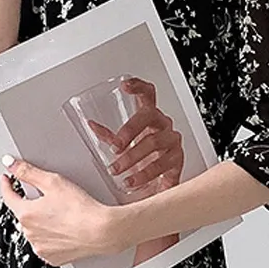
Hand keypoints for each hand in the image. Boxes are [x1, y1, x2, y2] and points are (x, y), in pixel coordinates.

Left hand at [0, 156, 116, 265]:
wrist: (101, 231)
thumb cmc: (80, 209)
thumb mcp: (53, 182)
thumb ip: (28, 172)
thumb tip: (10, 164)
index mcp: (26, 214)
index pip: (8, 197)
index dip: (7, 185)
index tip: (7, 180)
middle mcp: (29, 234)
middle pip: (24, 214)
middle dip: (32, 205)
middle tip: (51, 199)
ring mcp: (40, 247)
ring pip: (35, 230)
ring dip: (42, 222)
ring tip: (62, 215)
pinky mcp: (52, 257)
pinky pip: (46, 245)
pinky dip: (51, 237)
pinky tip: (64, 229)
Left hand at [92, 77, 184, 198]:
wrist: (162, 181)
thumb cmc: (144, 158)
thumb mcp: (124, 144)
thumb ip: (108, 135)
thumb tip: (91, 125)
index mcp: (150, 116)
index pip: (148, 94)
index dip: (138, 87)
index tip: (125, 86)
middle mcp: (163, 126)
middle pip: (149, 117)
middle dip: (129, 131)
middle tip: (115, 148)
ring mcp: (172, 142)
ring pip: (154, 142)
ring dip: (133, 157)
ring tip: (118, 170)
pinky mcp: (178, 161)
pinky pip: (162, 166)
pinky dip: (144, 175)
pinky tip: (132, 181)